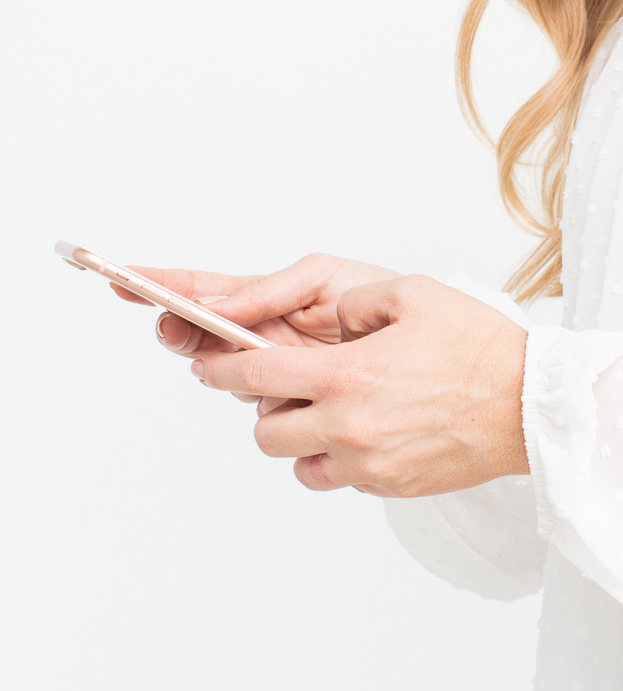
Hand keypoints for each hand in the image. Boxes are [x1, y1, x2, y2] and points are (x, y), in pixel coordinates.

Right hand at [112, 252, 400, 412]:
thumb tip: (215, 305)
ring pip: (229, 379)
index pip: (202, 292)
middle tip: (177, 328)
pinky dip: (267, 401)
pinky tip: (280, 391)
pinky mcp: (299, 408)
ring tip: (246, 352)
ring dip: (228, 367)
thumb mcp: (324, 279)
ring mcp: (278, 376)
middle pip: (201, 338)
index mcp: (265, 299)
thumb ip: (269, 290)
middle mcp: (263, 339)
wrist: (433, 346)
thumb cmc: (380, 300)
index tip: (121, 279)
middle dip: (183, 330)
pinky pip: (268, 411)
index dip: (160, 287)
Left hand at [187, 274, 530, 495]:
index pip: (254, 376)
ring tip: (332, 415)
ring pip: (300, 466)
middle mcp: (349, 426)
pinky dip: (340, 461)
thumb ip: (352, 301)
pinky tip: (368, 435)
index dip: (222, 368)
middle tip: (288, 391)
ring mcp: (370, 464)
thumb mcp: (411, 293)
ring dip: (302, 442)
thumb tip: (323, 318)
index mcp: (346, 375)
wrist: (531, 404)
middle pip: (266, 432)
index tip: (211, 364)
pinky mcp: (392, 486)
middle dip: (266, 409)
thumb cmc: (478, 344)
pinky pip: (342, 479)